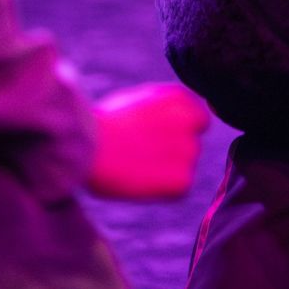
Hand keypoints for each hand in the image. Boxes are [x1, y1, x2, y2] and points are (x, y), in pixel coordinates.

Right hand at [86, 81, 210, 201]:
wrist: (91, 147)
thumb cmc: (106, 123)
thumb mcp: (139, 100)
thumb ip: (165, 108)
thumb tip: (177, 118)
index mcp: (180, 99)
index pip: (198, 120)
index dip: (180, 131)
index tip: (160, 139)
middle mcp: (190, 123)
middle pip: (191, 144)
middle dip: (174, 152)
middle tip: (144, 155)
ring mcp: (188, 152)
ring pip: (185, 166)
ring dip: (168, 170)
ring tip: (138, 166)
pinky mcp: (181, 180)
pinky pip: (179, 187)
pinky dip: (163, 189)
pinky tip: (142, 180)